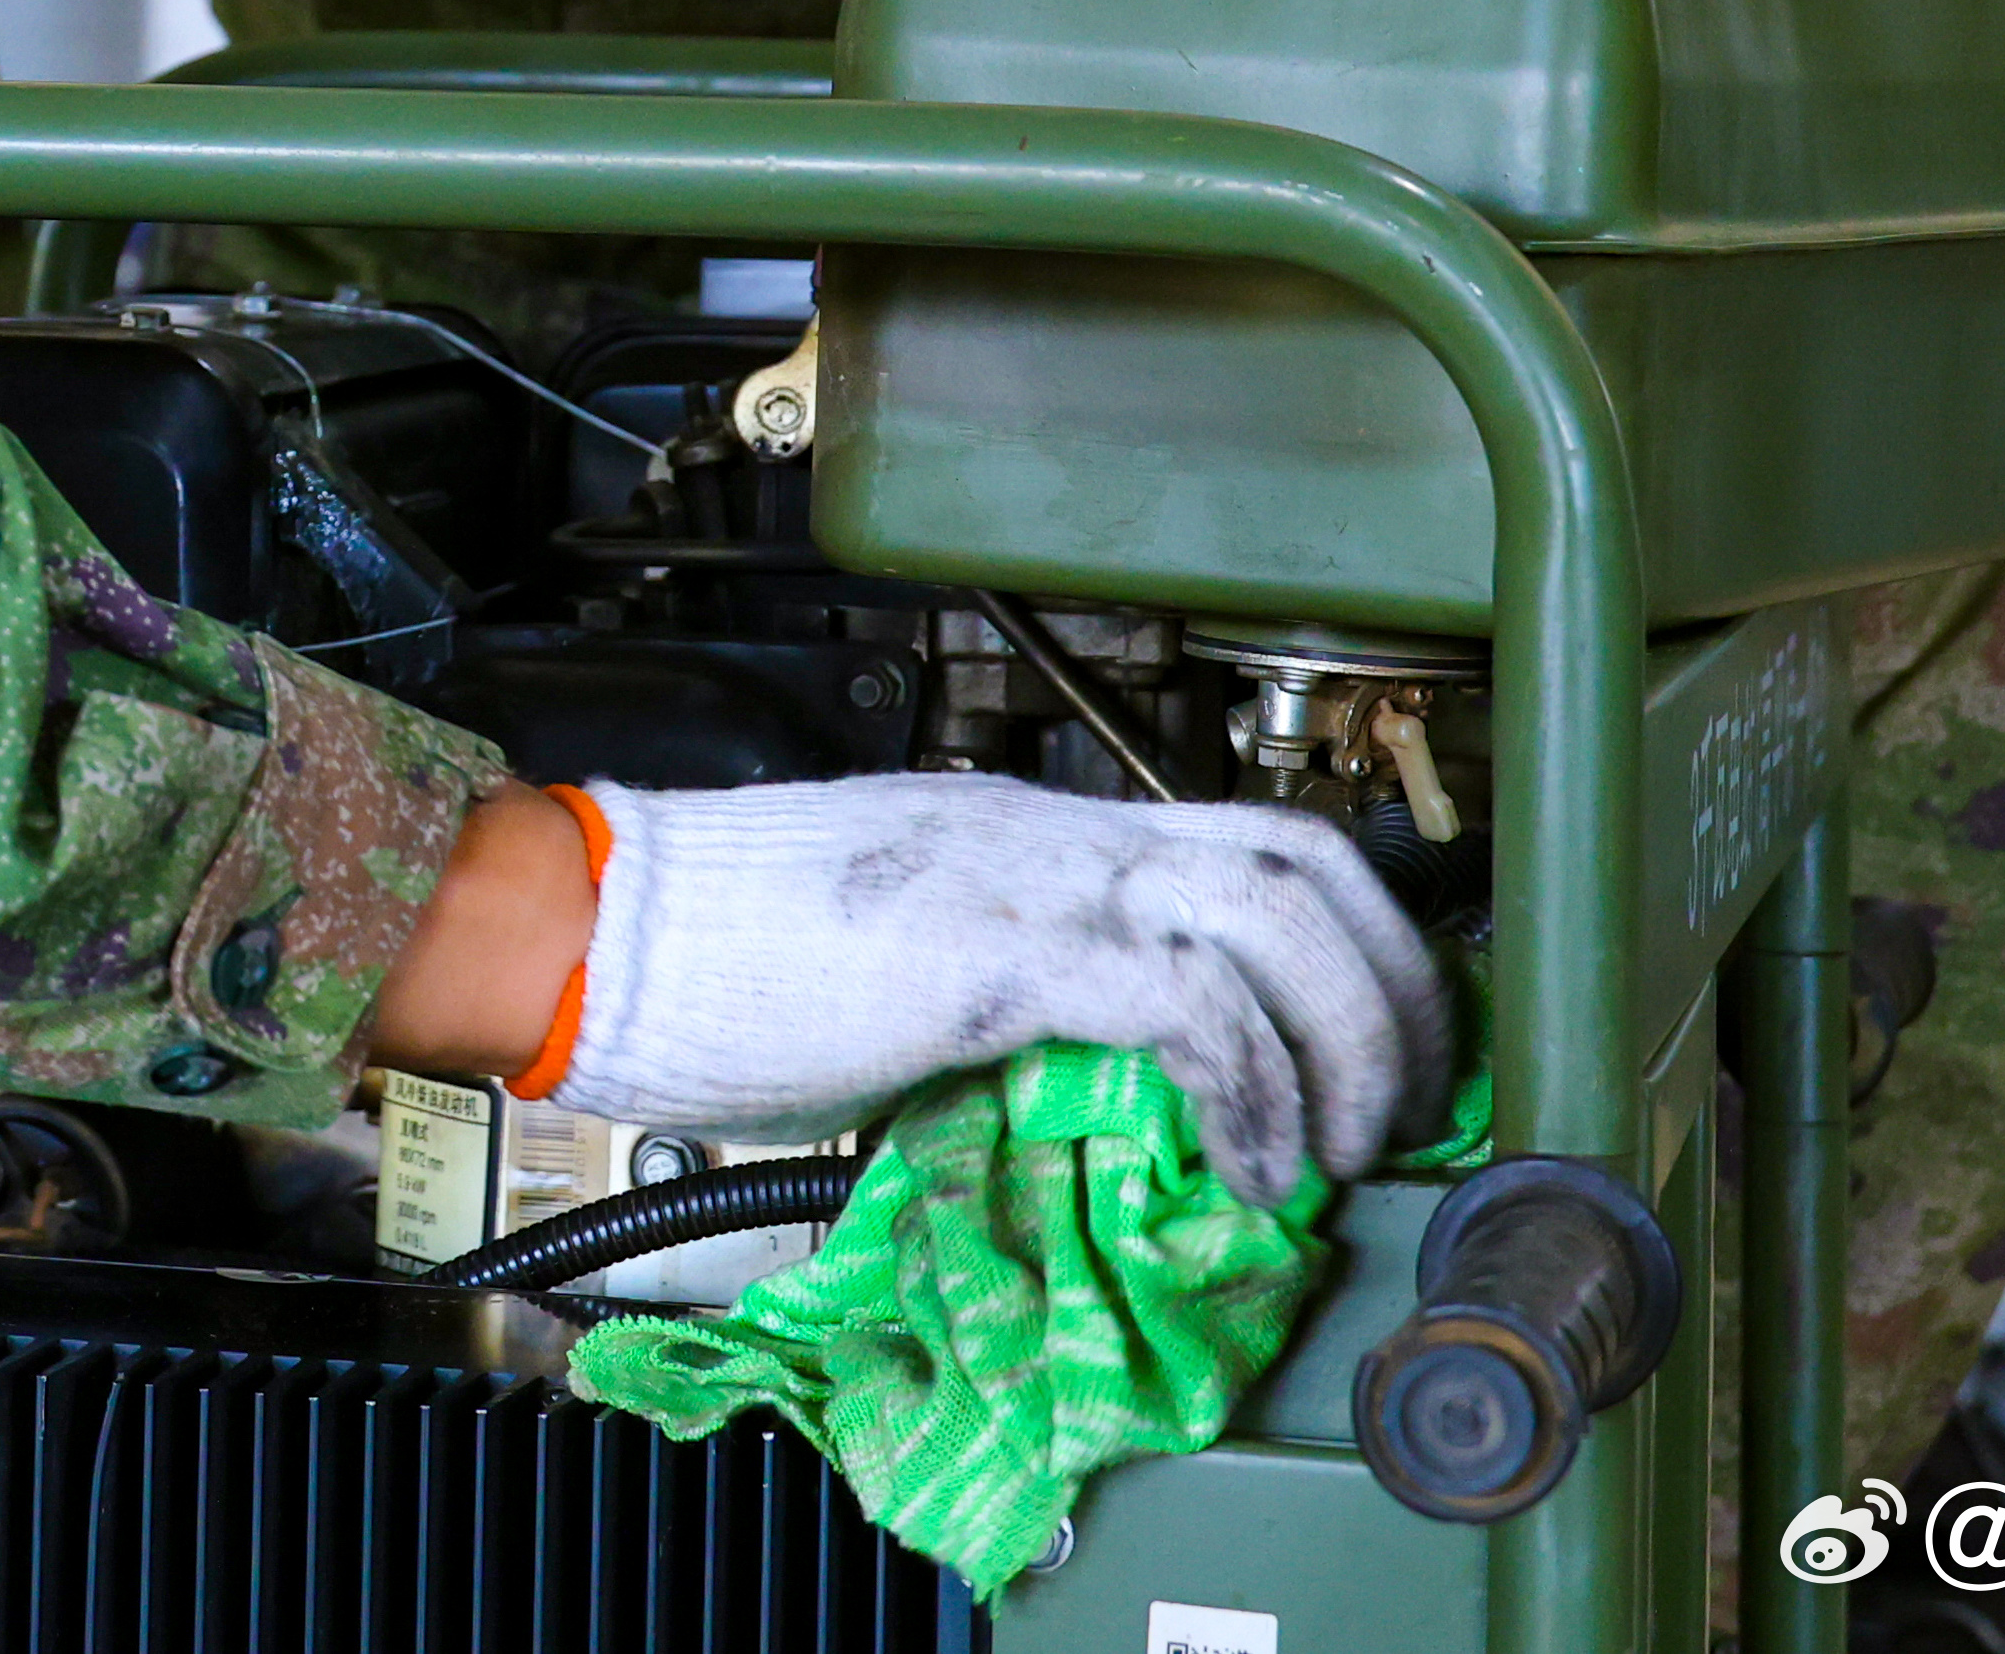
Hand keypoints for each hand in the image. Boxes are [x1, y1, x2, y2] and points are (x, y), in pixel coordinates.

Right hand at [547, 773, 1448, 1208]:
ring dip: (1348, 1043)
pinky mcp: (1007, 956)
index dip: (1359, 944)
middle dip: (1395, 990)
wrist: (606, 933)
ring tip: (1334, 1149)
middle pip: (1307, 862)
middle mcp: (1063, 833)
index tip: (1376, 1051)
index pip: (1258, 842)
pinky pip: (1189, 1007)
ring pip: (1279, 915)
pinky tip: (1249, 1170)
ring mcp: (1039, 882)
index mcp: (1038, 834)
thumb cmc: (714, 960)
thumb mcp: (902, 967)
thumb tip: (1090, 1097)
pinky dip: (1252, 1092)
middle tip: (1398, 1107)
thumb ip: (1009, 1000)